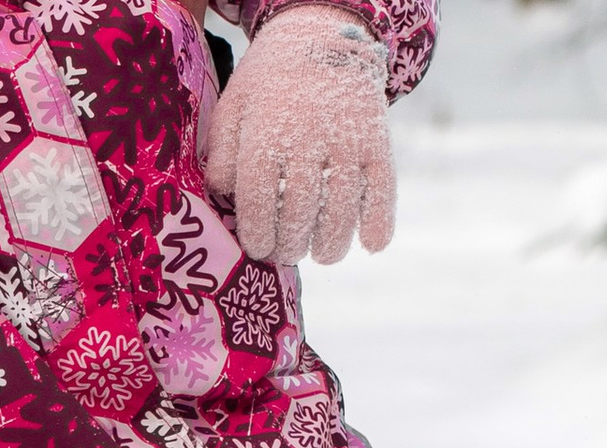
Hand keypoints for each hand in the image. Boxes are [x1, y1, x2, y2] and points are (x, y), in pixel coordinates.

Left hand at [204, 3, 395, 266]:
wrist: (322, 36)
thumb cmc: (270, 82)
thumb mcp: (234, 107)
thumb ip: (224, 154)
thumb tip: (223, 197)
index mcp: (266, 133)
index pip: (258, 201)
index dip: (257, 234)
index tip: (258, 248)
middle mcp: (308, 139)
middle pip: (300, 212)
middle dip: (291, 245)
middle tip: (286, 253)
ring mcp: (347, 141)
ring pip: (341, 209)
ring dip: (331, 244)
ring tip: (321, 253)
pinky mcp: (377, 141)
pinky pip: (382, 189)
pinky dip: (380, 222)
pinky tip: (371, 245)